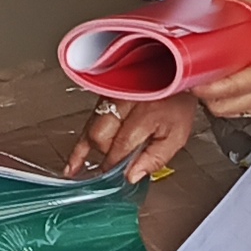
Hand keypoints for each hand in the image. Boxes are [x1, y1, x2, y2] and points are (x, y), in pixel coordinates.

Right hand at [65, 89, 199, 184]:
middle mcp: (123, 102)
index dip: (117, 165)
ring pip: (91, 130)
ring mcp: (111, 97)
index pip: (121, 146)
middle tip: (113, 170)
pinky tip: (73, 162)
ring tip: (80, 171)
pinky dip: (81, 144)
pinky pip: (87, 122)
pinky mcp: (104, 97)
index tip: (120, 176)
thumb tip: (132, 175)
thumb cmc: (176, 103)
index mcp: (144, 112)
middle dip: (105, 157)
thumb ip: (156, 157)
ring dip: (90, 151)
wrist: (174, 74)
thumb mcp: (177, 135)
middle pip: (100, 137)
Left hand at [199, 0, 250, 117]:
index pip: (226, 91)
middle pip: (223, 109)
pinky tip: (229, 82)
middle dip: (205, 95)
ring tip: (210, 78)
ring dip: (218, 99)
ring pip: (234, 113)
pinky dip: (234, 100)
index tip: (188, 74)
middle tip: (195, 74)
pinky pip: (248, 108)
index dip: (201, 86)